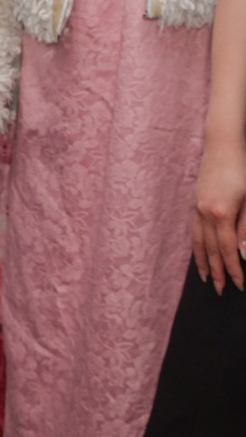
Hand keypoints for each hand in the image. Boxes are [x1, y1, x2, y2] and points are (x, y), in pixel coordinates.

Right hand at [192, 136, 245, 293]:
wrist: (222, 146)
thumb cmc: (242, 171)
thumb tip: (243, 254)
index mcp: (222, 214)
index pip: (228, 250)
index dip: (234, 270)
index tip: (239, 286)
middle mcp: (205, 213)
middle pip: (211, 249)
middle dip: (217, 272)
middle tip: (221, 291)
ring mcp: (197, 207)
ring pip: (198, 241)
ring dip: (203, 261)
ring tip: (206, 278)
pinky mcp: (195, 201)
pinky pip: (194, 230)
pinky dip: (197, 245)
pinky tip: (200, 252)